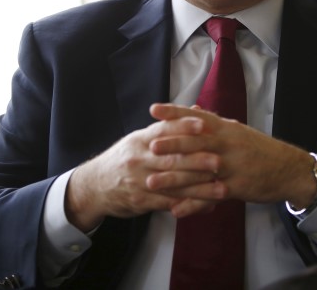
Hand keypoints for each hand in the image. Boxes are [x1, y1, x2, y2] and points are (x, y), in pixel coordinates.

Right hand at [64, 113, 226, 231]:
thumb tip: (198, 110)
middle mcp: (139, 159)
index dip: (183, 126)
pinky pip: (168, 203)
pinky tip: (206, 206)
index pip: (163, 130)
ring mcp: (139, 181)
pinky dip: (189, 205)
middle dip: (197, 161)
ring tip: (221, 189)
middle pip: (171, 158)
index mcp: (139, 140)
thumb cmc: (124, 159)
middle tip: (219, 161)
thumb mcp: (139, 139)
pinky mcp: (141, 200)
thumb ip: (168, 127)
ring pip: (173, 184)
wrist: (94, 186)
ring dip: (199, 188)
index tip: (204, 124)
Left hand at [147, 103, 316, 217]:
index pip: (197, 116)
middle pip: (197, 141)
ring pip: (199, 172)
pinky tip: (175, 210)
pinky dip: (192, 204)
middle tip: (150, 146)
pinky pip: (210, 196)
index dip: (175, 112)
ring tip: (151, 183)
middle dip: (172, 144)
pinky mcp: (236, 187)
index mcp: (227, 128)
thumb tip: (194, 111)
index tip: (153, 109)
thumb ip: (215, 124)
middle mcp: (228, 144)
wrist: (289, 170)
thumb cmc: (259, 150)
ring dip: (174, 179)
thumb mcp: (238, 132)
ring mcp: (232, 166)